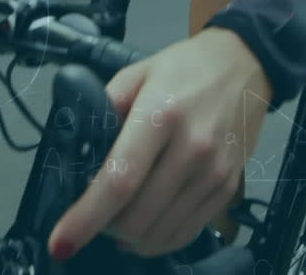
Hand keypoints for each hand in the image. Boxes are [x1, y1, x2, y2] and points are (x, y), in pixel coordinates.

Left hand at [48, 27, 273, 259]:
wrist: (244, 64)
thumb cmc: (186, 68)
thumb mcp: (136, 73)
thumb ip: (104, 108)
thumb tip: (77, 149)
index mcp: (161, 115)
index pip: (119, 179)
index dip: (86, 217)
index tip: (61, 241)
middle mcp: (192, 149)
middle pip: (137, 216)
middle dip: (103, 226)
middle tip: (93, 212)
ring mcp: (213, 173)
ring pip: (160, 233)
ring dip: (129, 237)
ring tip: (118, 219)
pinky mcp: (227, 188)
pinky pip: (186, 233)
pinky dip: (158, 240)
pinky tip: (144, 228)